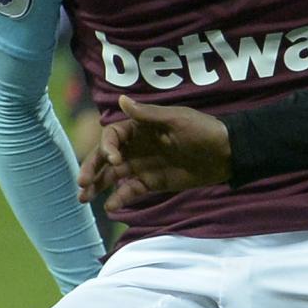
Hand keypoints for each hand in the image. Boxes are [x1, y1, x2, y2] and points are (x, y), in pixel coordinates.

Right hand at [78, 97, 232, 210]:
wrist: (226, 154)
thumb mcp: (176, 120)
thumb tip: (121, 99)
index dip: (107, 148)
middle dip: (92, 169)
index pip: (112, 136)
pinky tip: (111, 207)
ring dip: (98, 185)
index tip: (114, 160)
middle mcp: (135, 146)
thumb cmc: (202, 131)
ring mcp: (142, 165)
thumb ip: (147, 115)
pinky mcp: (152, 182)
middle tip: (82, 184)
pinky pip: (130, 191)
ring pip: (113, 176)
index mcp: (138, 127)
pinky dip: (120, 198)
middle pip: (106, 158)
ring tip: (83, 198)